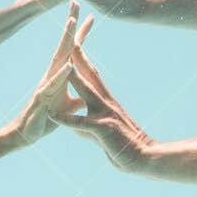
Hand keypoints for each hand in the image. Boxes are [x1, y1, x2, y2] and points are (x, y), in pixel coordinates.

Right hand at [14, 2, 90, 142]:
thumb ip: (79, 95)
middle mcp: (53, 74)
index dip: (82, 33)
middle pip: (64, 46)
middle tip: (76, 2)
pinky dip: (61, 75)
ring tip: (72, 24)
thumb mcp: (70, 105)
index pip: (74, 50)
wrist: (27, 134)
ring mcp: (47, 84)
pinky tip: (69, 65)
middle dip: (71, 24)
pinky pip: (53, 85)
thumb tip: (91, 91)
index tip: (91, 15)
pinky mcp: (43, 98)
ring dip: (65, 41)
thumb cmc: (48, 118)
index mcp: (60, 74)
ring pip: (57, 59)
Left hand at [55, 29, 155, 170]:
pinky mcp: (103, 129)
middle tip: (70, 39)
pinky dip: (67, 119)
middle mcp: (106, 103)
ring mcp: (105, 114)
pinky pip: (82, 123)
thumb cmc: (122, 146)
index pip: (92, 76)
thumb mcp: (99, 133)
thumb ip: (84, 125)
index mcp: (105, 102)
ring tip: (63, 66)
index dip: (82, 60)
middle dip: (79, 58)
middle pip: (91, 76)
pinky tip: (54, 115)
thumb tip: (73, 123)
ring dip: (75, 79)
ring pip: (88, 93)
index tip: (73, 44)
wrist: (143, 157)